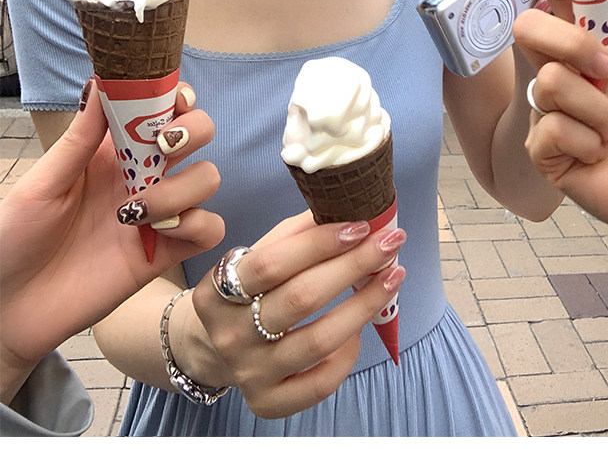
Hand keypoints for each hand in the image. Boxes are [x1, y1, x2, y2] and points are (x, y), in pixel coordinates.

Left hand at [0, 81, 223, 402]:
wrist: (8, 308)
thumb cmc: (14, 239)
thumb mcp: (42, 184)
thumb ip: (80, 137)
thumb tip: (102, 81)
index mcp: (112, 149)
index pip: (161, 107)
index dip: (175, 95)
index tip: (170, 100)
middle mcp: (143, 174)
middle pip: (199, 132)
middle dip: (192, 129)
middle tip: (162, 148)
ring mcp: (158, 213)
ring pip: (207, 178)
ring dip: (182, 188)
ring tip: (136, 212)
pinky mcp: (165, 252)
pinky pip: (210, 228)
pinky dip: (196, 225)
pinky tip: (160, 234)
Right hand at [188, 212, 405, 417]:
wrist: (210, 347)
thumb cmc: (247, 291)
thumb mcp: (257, 256)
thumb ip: (296, 235)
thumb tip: (345, 210)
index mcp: (216, 292)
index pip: (272, 264)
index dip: (319, 244)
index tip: (360, 226)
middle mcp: (229, 336)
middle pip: (300, 299)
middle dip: (353, 266)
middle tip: (390, 242)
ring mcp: (249, 373)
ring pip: (318, 341)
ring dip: (363, 305)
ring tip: (392, 277)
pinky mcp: (268, 404)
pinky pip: (321, 382)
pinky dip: (348, 353)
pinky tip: (361, 328)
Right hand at [514, 0, 607, 290]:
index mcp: (596, 50)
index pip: (563, 3)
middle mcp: (570, 76)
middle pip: (529, 29)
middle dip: (567, 39)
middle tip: (606, 66)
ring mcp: (554, 113)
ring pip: (547, 83)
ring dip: (594, 107)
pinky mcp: (547, 153)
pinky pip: (549, 130)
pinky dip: (586, 142)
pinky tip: (602, 155)